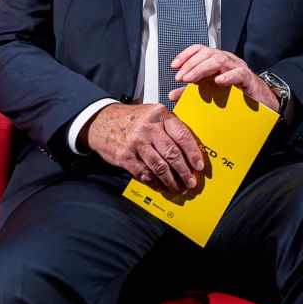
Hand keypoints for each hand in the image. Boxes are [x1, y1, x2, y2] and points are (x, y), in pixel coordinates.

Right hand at [85, 103, 206, 192]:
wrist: (103, 121)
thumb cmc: (134, 120)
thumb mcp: (154, 115)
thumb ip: (172, 128)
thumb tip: (194, 150)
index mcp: (160, 115)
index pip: (182, 135)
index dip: (193, 153)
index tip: (199, 166)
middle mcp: (148, 128)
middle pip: (172, 154)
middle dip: (184, 171)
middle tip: (191, 181)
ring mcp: (135, 142)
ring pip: (159, 166)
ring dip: (171, 181)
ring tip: (179, 188)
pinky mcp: (125, 156)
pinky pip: (144, 173)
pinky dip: (154, 183)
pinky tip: (161, 187)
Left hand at [167, 44, 278, 111]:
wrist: (259, 101)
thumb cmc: (235, 93)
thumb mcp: (208, 91)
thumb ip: (190, 92)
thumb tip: (172, 94)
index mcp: (216, 61)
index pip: (200, 50)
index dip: (186, 55)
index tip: (174, 66)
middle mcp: (226, 60)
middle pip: (207, 53)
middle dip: (191, 64)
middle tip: (180, 77)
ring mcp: (238, 67)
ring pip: (219, 60)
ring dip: (202, 69)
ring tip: (190, 80)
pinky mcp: (248, 78)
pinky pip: (239, 73)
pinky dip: (228, 76)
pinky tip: (218, 81)